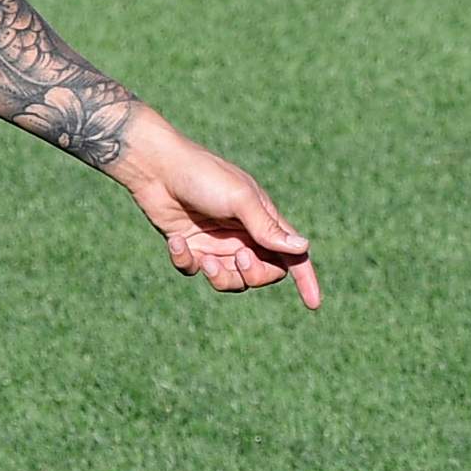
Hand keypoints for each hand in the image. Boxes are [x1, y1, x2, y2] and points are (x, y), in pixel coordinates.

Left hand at [118, 122, 319, 308]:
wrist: (157, 168)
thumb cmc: (204, 176)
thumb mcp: (239, 200)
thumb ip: (267, 227)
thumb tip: (302, 248)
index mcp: (264, 220)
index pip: (292, 255)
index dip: (305, 278)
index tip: (313, 303)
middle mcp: (244, 235)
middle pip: (263, 274)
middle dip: (254, 275)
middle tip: (240, 258)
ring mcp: (216, 244)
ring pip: (230, 281)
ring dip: (220, 277)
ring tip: (206, 261)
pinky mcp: (190, 248)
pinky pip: (194, 270)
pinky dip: (185, 261)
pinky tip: (175, 242)